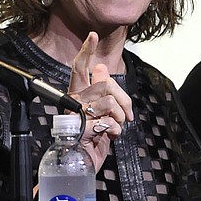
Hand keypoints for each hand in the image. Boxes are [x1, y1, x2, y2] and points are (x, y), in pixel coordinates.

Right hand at [67, 32, 133, 171]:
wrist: (81, 164)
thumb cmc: (91, 140)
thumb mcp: (101, 113)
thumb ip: (101, 91)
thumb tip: (101, 67)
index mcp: (77, 95)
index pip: (79, 68)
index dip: (86, 51)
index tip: (92, 35)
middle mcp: (74, 101)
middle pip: (105, 84)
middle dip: (123, 100)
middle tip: (126, 115)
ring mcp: (76, 115)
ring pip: (109, 102)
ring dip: (119, 118)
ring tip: (114, 128)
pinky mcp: (81, 129)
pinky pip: (109, 122)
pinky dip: (116, 131)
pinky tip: (110, 137)